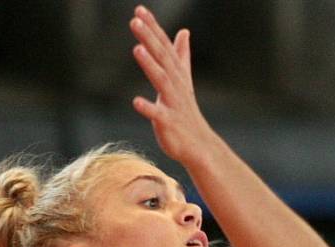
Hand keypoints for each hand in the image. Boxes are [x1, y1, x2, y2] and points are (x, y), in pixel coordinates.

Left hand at [129, 5, 213, 165]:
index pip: (164, 47)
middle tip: (135, 20)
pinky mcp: (169, 123)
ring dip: (150, 65)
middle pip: (162, 59)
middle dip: (150, 39)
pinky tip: (135, 102)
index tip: (140, 10)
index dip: (153, 28)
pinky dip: (148, 108)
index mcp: (176, 75)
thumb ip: (181, 55)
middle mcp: (176, 85)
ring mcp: (174, 104)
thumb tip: (184, 31)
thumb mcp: (183, 80)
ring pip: (162, 81)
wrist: (199, 144)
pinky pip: (158, 115)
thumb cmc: (186, 112)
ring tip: (137, 49)